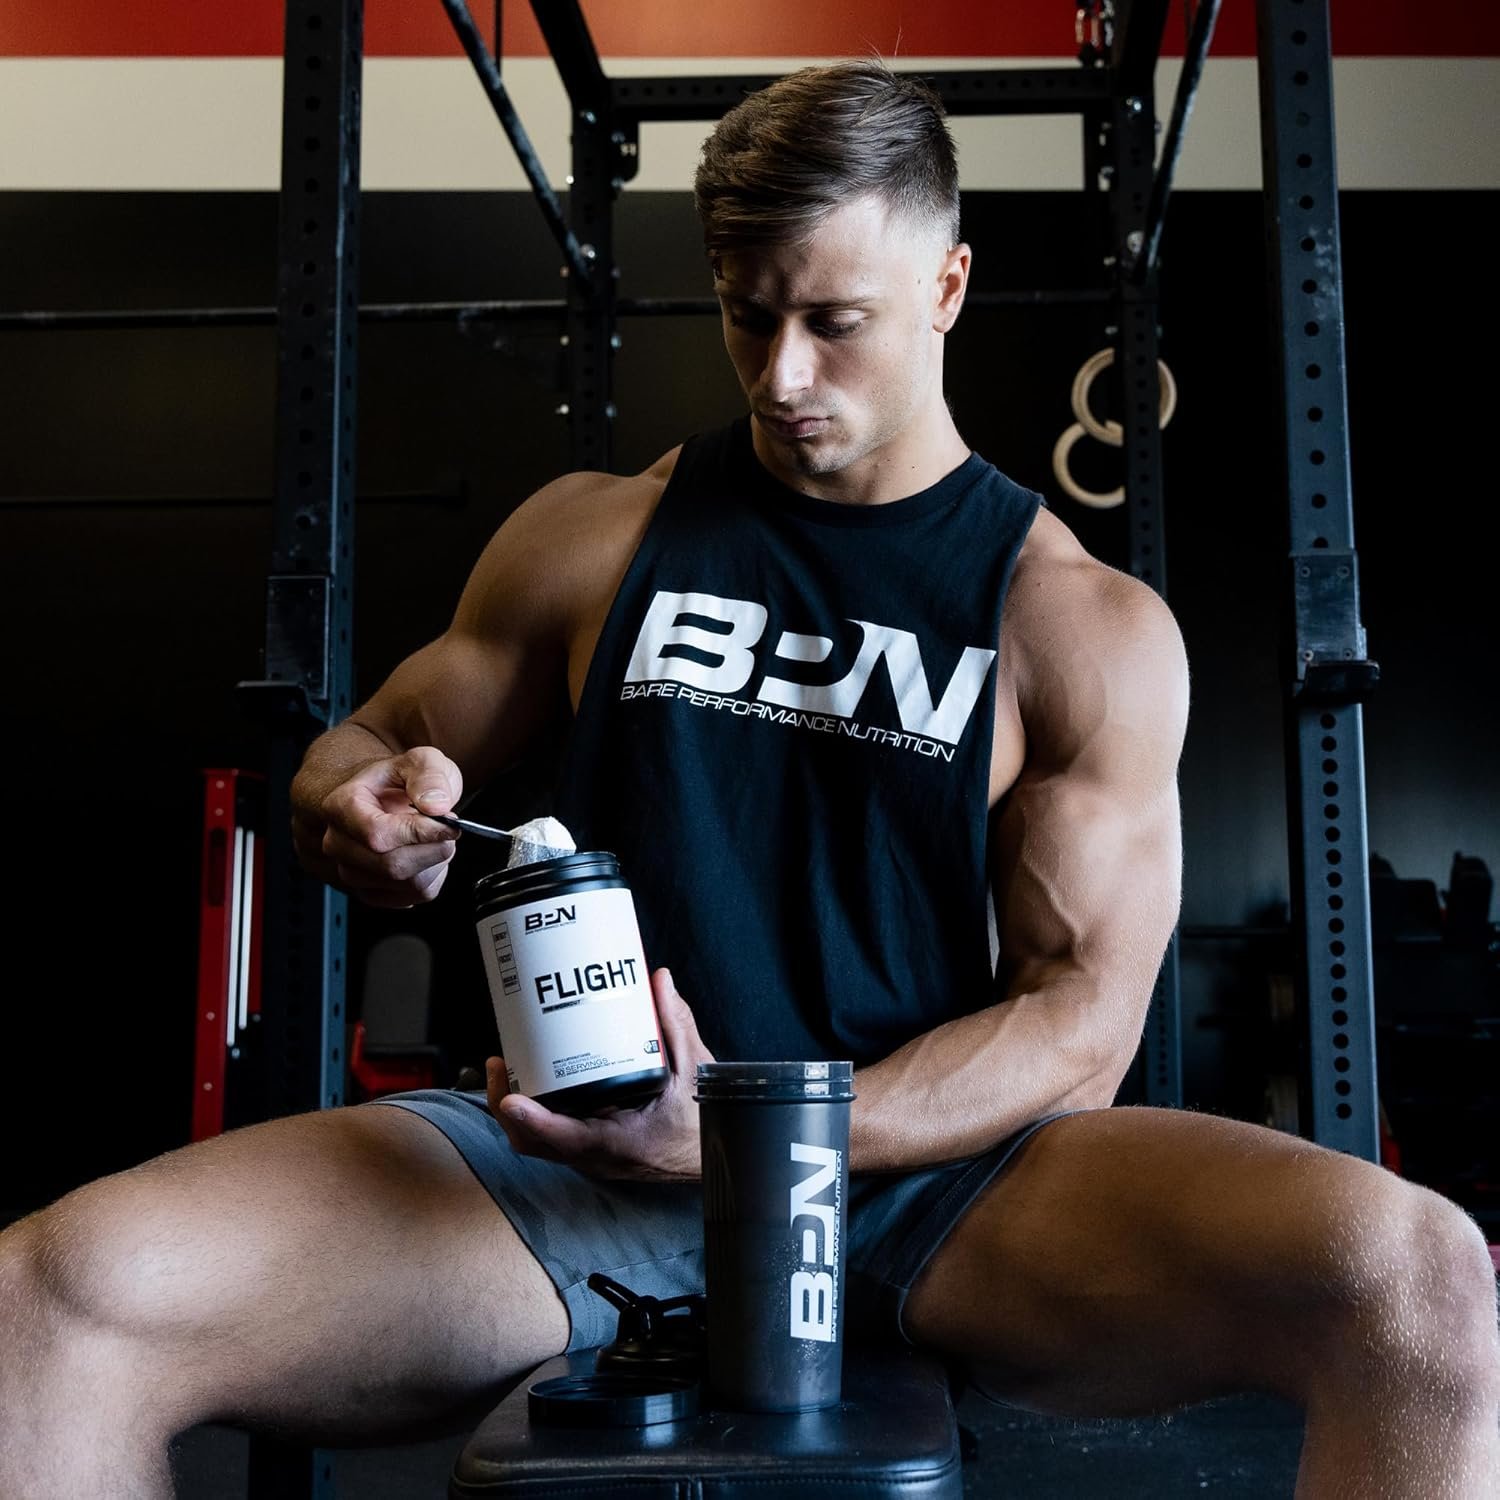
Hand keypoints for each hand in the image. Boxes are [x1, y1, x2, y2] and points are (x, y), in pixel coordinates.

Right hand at [306, 747, 463, 908]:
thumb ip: (430, 776)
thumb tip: (436, 804)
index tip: (449, 824)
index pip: (378, 834)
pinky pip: (413, 896)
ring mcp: (351, 871)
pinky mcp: (370, 892)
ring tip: (432, 837)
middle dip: (433, 848)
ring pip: (407, 884)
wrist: (383, 797)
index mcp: (342, 806)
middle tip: (446, 828)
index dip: (420, 833)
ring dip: (435, 861)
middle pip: (392, 865)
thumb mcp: (421, 761)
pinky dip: (432, 876)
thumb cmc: (396, 781)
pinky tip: (425, 854)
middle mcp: (338, 843)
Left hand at [487, 967, 713, 1180]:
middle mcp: (598, 1156)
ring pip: (535, 1143)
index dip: (534, 1119)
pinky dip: (531, 1115)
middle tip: (498, 1064)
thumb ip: (675, 1023)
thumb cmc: (701, 1121)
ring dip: (512, 1111)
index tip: (511, 1097)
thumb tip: (659, 980)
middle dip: (505, 1105)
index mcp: (621, 1141)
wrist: (710, 1156)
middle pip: (534, 1142)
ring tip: (504, 1067)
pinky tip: (530, 1082)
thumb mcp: (694, 1069)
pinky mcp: (588, 1151)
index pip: (567, 1137)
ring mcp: (590, 1158)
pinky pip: (549, 1139)